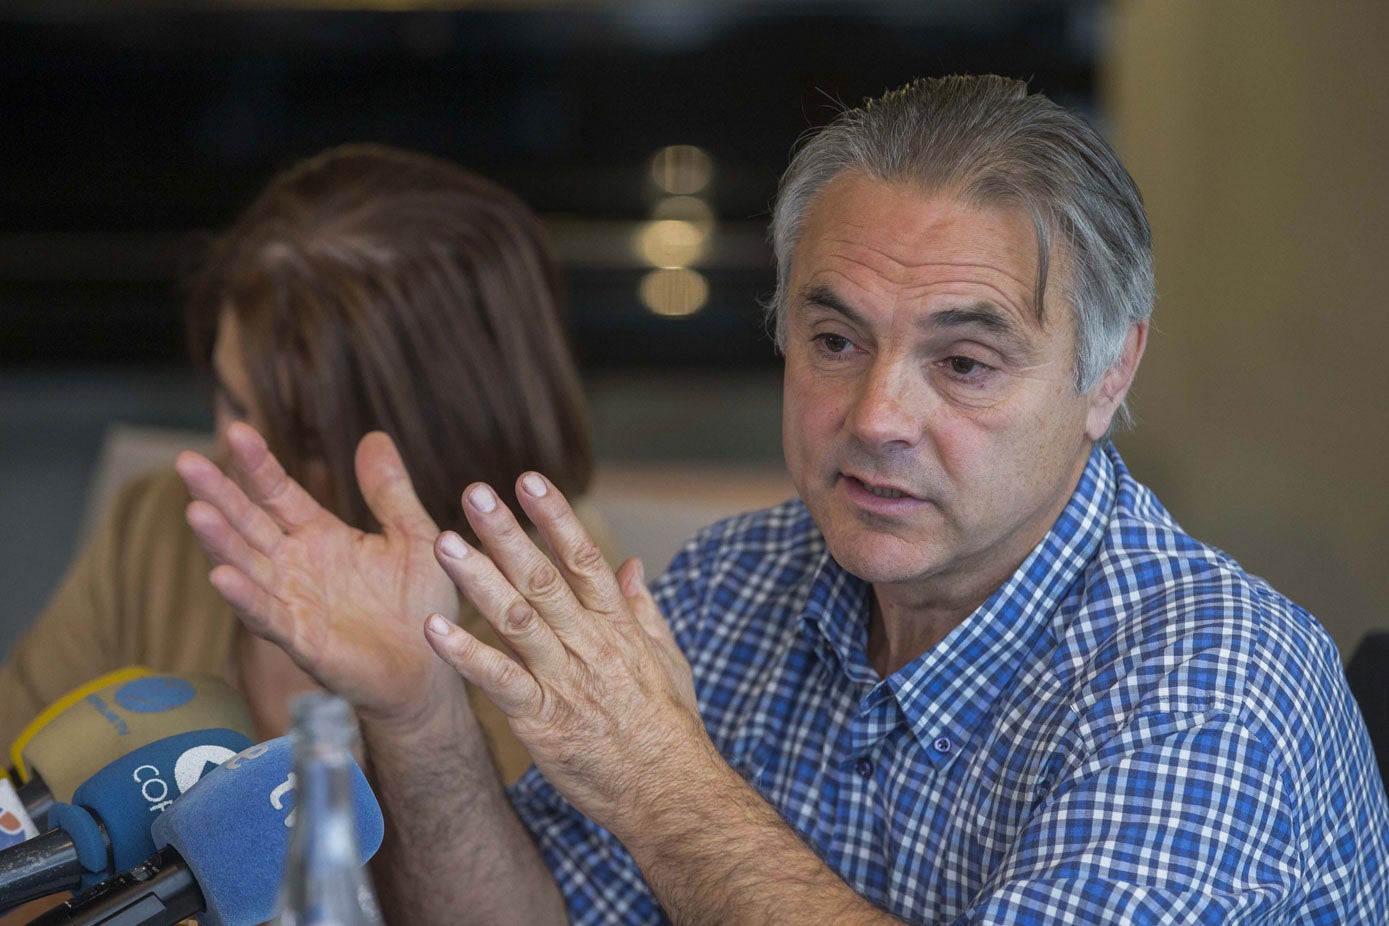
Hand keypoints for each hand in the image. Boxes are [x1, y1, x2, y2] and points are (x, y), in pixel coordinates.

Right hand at [176, 422, 459, 726]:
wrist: (430, 670)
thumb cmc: (420, 604)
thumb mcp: (412, 537)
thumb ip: (390, 492)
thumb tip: (373, 436)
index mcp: (320, 536)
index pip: (279, 492)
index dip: (258, 464)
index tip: (237, 429)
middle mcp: (296, 565)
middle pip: (248, 523)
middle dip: (218, 494)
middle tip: (185, 461)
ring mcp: (293, 602)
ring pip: (247, 566)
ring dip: (221, 543)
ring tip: (196, 513)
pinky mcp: (301, 640)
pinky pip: (268, 616)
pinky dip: (244, 598)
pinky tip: (221, 577)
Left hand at [422, 472, 712, 836]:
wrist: (670, 791)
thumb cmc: (668, 726)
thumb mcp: (667, 658)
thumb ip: (643, 608)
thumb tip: (632, 564)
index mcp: (618, 625)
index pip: (584, 557)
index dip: (555, 516)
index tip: (528, 479)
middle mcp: (589, 643)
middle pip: (544, 577)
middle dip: (507, 532)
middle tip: (474, 493)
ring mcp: (565, 680)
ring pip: (517, 618)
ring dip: (478, 579)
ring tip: (444, 543)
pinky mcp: (543, 720)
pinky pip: (499, 680)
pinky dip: (466, 654)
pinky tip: (434, 627)